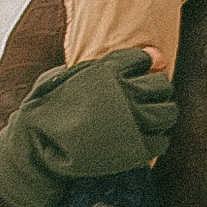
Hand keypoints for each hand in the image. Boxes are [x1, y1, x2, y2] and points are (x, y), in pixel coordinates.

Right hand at [0, 47, 179, 206]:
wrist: (37, 148)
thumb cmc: (46, 111)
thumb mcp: (61, 76)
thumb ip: (93, 67)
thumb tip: (133, 58)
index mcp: (107, 71)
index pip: (143, 58)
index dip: (143, 64)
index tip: (140, 73)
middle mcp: (124, 93)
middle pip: (162, 85)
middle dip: (157, 90)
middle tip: (148, 98)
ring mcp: (133, 121)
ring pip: (169, 112)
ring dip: (163, 114)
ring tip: (151, 119)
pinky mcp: (136, 148)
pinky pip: (162, 140)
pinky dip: (158, 139)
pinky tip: (146, 139)